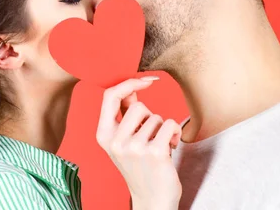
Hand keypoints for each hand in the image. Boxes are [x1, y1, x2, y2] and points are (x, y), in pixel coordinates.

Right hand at [96, 78, 181, 209]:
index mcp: (103, 135)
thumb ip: (124, 116)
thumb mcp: (124, 140)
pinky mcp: (154, 152)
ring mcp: (134, 148)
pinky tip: (171, 147)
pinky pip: (170, 125)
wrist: (152, 199)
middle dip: (150, 117)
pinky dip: (175, 133)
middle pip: (138, 106)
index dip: (128, 84)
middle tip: (151, 135)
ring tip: (159, 145)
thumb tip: (131, 89)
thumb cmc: (140, 167)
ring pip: (156, 117)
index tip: (145, 81)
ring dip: (162, 128)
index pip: (109, 96)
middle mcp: (115, 141)